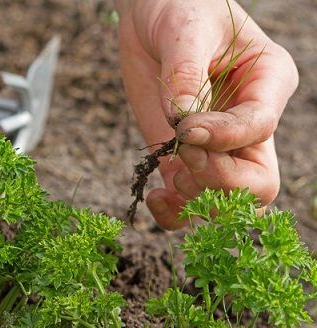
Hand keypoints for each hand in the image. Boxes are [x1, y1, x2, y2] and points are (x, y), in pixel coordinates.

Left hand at [117, 0, 297, 228]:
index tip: (186, 129)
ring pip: (227, 203)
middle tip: (183, 155)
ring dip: (196, 198)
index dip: (224, 138)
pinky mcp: (186, 159)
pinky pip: (191, 204)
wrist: (152, 18)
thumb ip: (186, 74)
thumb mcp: (186, 30)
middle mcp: (248, 125)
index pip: (258, 130)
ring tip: (167, 167)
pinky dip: (175, 213)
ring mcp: (218, 149)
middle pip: (258, 184)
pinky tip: (155, 197)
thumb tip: (183, 119)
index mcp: (267, 85)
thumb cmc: (181, 9)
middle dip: (219, 182)